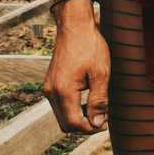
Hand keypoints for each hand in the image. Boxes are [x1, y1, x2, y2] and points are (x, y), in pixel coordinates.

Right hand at [43, 5, 109, 133]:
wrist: (75, 26)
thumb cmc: (90, 46)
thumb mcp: (101, 72)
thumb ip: (99, 100)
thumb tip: (97, 123)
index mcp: (63, 90)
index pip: (73, 123)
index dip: (90, 128)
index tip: (105, 124)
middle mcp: (51, 92)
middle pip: (65, 124)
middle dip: (83, 126)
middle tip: (102, 119)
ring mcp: (48, 87)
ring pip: (61, 115)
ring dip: (78, 117)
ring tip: (97, 109)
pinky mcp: (50, 83)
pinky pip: (59, 104)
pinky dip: (72, 108)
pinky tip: (87, 100)